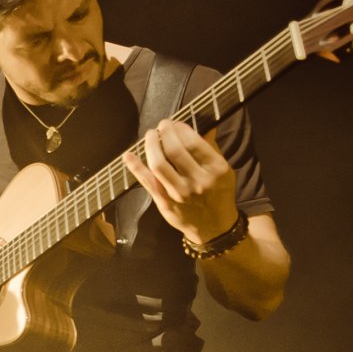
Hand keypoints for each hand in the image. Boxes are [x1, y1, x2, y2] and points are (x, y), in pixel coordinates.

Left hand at [121, 119, 239, 243]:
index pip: (193, 142)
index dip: (180, 128)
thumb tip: (206, 124)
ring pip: (159, 164)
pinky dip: (136, 167)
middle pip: (174, 150)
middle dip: (164, 132)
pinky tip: (129, 156)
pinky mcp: (166, 204)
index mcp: (215, 169)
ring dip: (150, 145)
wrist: (215, 227)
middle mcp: (198, 181)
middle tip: (161, 126)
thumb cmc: (218, 194)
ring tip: (150, 136)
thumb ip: (211, 147)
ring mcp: (180, 194)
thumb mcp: (223, 170)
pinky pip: (148, 183)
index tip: (174, 123)